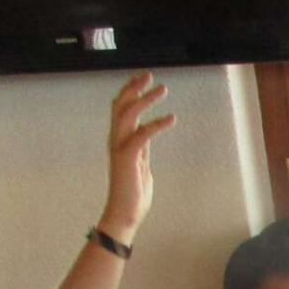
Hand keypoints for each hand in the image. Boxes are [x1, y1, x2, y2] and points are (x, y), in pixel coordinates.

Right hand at [99, 72, 176, 240]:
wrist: (126, 214)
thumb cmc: (134, 194)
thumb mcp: (141, 164)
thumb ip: (142, 148)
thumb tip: (146, 136)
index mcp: (120, 141)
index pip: (122, 109)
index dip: (130, 92)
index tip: (142, 79)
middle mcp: (116, 140)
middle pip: (120, 105)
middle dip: (133, 88)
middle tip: (149, 75)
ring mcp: (120, 148)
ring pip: (128, 114)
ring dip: (145, 99)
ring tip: (162, 89)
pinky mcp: (127, 158)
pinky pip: (142, 135)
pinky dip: (157, 125)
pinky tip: (171, 118)